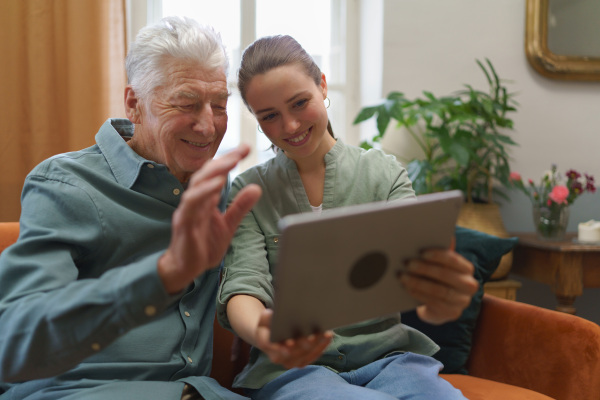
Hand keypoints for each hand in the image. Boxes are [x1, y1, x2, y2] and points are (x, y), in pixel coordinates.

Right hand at [158, 144, 261, 293]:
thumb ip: (240, 206)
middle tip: (242, 150)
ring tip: (231, 162)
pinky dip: (203, 192)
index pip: (216, 173)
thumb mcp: (228, 224)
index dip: (230, 159)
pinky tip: (217, 185)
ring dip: (214, 172)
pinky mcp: (184, 223)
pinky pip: (191, 203)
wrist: (186, 269)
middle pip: (206, 173)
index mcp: (205, 199)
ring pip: (197, 184)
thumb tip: (256, 188)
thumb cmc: (203, 245)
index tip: (246, 147)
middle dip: (224, 160)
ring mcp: (188, 210)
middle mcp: (195, 200)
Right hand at [255, 309, 332, 368]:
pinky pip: (313, 355)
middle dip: (304, 344)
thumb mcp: (264, 318)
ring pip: (306, 355)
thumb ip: (266, 317)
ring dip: (317, 344)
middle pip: (293, 352)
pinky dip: (322, 346)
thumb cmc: (269, 325)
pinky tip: (328, 336)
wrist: (271, 337)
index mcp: (266, 345)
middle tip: (313, 336)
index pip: (273, 348)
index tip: (290, 343)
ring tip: (325, 334)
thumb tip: (271, 314)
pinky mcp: (301, 362)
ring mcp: (290, 362)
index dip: (281, 347)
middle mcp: (278, 358)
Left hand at [399, 238, 478, 324]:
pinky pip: (434, 303)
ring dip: (418, 283)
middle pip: (446, 276)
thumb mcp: (440, 265)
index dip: (437, 256)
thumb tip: (444, 235)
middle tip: (407, 263)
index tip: (421, 252)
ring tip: (403, 277)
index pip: (454, 260)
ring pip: (439, 291)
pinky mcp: (452, 313)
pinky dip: (419, 295)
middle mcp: (469, 285)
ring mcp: (462, 301)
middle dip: (424, 269)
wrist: (439, 306)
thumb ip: (441, 252)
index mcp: (467, 269)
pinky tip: (408, 288)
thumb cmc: (438, 280)